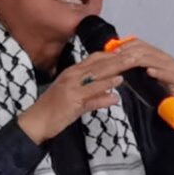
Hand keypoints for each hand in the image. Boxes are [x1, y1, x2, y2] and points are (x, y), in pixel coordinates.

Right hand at [16, 48, 134, 141]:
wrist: (36, 122)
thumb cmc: (54, 112)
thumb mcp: (78, 104)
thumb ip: (96, 99)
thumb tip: (114, 97)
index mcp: (72, 73)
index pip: (95, 59)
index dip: (112, 55)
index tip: (129, 52)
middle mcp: (72, 75)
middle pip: (99, 62)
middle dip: (119, 57)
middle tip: (137, 52)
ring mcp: (72, 84)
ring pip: (98, 72)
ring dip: (117, 66)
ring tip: (133, 62)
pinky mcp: (72, 97)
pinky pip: (92, 88)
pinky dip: (106, 84)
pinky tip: (118, 81)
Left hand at [106, 37, 173, 101]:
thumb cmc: (158, 92)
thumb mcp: (143, 76)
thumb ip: (134, 67)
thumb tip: (116, 59)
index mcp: (158, 56)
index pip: (141, 44)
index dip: (126, 46)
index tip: (114, 51)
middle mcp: (167, 59)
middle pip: (145, 51)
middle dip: (128, 54)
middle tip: (116, 59)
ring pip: (154, 60)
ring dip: (138, 61)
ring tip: (127, 63)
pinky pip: (167, 74)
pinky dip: (158, 72)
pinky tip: (149, 72)